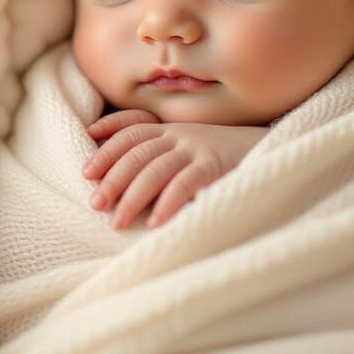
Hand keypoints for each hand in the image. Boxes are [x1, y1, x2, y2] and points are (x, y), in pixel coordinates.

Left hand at [82, 111, 268, 229]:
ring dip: (133, 197)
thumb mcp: (185, 149)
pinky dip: (167, 204)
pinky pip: (185, 183)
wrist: (266, 149)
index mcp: (170, 129)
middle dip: (113, 178)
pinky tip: (154, 224)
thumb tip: (117, 185)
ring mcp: (197, 148)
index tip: (86, 172)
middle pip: (137, 152)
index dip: (106, 149)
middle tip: (95, 204)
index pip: (130, 132)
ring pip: (155, 169)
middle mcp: (180, 135)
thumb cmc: (219, 157)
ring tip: (117, 222)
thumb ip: (158, 157)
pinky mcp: (214, 165)